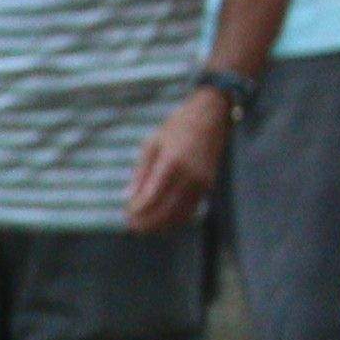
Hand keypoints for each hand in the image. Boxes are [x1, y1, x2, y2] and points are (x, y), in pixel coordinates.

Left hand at [122, 89, 231, 229]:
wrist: (213, 113)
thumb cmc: (178, 126)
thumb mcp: (152, 144)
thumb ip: (140, 172)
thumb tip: (127, 197)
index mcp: (171, 164)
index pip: (150, 199)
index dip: (135, 211)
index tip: (126, 213)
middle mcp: (189, 175)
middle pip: (163, 212)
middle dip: (144, 222)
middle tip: (131, 224)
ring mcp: (201, 182)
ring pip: (178, 216)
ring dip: (158, 225)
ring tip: (143, 225)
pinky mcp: (209, 185)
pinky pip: (190, 211)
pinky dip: (174, 221)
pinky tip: (161, 221)